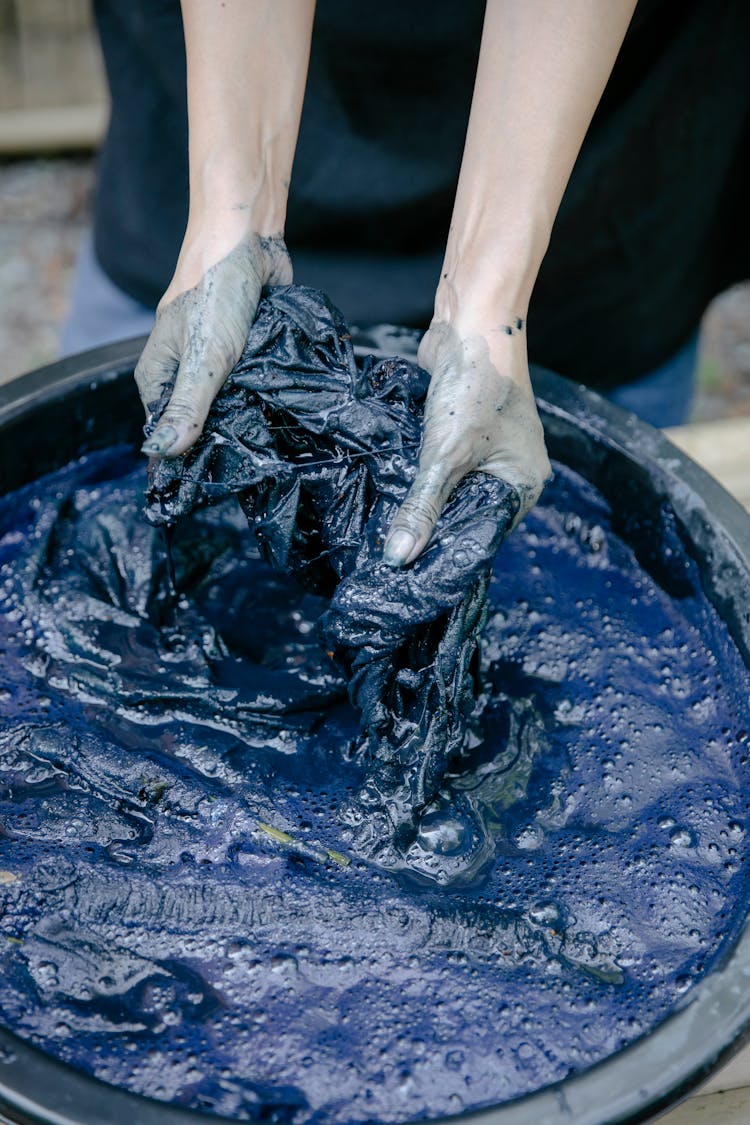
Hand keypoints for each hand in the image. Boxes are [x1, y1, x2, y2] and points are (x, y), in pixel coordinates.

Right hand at [136, 233, 291, 457]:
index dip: (188, 453)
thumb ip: (187, 407)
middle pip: (201, 418)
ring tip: (270, 428)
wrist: (248, 237)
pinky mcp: (242, 348)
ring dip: (249, 410)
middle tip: (251, 451)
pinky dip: (264, 387)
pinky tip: (281, 401)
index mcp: (157, 374)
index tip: (215, 472)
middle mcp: (181, 368)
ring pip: (231, 400)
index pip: (167, 430)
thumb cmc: (216, 291)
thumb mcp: (203, 358)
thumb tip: (162, 454)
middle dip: (224, 431)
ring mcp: (212, 358)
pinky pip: (252, 379)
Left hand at [383, 318, 550, 566]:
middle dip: (433, 525)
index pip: (485, 532)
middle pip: (469, 511)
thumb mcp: (445, 455)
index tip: (412, 568)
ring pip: (454, 487)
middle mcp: (514, 470)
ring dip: (426, 498)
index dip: (449, 549)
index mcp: (524, 485)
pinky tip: (398, 487)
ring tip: (391, 526)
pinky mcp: (467, 430)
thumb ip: (422, 506)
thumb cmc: (472, 389)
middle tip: (394, 551)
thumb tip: (399, 557)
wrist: (473, 323)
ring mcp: (492, 448)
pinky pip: (445, 463)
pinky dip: (425, 473)